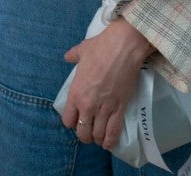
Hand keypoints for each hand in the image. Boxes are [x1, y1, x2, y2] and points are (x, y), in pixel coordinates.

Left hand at [61, 17, 153, 149]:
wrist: (123, 47)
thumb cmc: (101, 47)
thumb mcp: (82, 50)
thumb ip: (73, 56)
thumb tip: (67, 56)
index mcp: (76, 93)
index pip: (68, 120)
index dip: (72, 122)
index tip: (77, 120)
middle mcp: (88, 105)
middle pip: (82, 132)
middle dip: (85, 135)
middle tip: (89, 131)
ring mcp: (104, 109)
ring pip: (98, 135)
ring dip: (98, 139)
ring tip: (99, 137)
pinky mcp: (120, 108)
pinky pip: (113, 132)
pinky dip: (111, 141)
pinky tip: (109, 143)